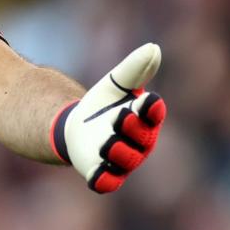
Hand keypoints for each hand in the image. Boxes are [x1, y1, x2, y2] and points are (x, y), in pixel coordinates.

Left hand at [52, 43, 166, 192]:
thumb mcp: (115, 85)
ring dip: (117, 151)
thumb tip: (153, 47)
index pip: (153, 114)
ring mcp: (121, 160)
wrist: (76, 128)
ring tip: (107, 142)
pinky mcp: (102, 174)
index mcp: (145, 120)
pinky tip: (97, 174)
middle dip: (132, 128)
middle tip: (121, 116)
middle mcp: (138, 143)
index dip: (151, 109)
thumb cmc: (104, 106)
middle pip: (140, 138)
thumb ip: (133, 69)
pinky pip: (106, 182)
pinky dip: (103, 180)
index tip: (147, 99)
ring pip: (124, 160)